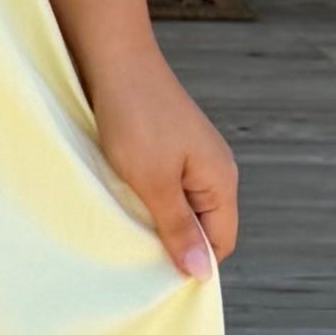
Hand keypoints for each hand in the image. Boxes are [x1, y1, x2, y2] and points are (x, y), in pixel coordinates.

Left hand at [89, 46, 239, 281]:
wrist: (114, 58)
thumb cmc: (135, 118)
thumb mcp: (154, 182)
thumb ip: (178, 228)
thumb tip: (201, 273)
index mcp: (221, 181)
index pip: (220, 243)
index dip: (193, 263)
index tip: (156, 276)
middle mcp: (214, 170)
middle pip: (202, 226)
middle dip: (172, 243)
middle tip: (133, 254)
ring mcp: (191, 156)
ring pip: (180, 207)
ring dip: (154, 219)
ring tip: (124, 225)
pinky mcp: (167, 145)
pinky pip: (164, 186)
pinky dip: (145, 197)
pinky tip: (121, 199)